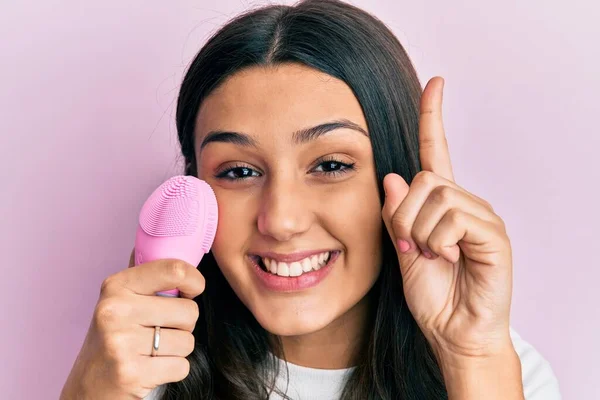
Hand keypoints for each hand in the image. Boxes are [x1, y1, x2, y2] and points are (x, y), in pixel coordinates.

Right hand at [60, 249, 204, 398]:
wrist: (89, 386)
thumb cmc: (113, 337)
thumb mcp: (119, 299)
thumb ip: (143, 273)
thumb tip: (164, 238)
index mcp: (116, 286)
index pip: (175, 270)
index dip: (195, 280)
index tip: (194, 288)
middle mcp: (115, 311)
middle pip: (189, 311)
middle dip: (183, 324)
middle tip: (159, 330)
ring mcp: (121, 343)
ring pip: (188, 341)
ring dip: (177, 349)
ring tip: (152, 350)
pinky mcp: (132, 373)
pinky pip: (182, 366)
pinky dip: (173, 369)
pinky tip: (151, 368)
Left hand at [382, 77, 514, 365]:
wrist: (454, 331)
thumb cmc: (432, 294)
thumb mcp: (403, 250)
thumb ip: (396, 215)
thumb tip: (393, 176)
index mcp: (441, 203)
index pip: (437, 151)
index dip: (433, 116)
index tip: (435, 83)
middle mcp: (464, 202)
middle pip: (425, 179)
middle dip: (406, 216)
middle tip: (413, 247)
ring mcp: (481, 217)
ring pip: (437, 197)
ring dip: (422, 232)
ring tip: (433, 256)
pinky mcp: (493, 234)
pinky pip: (454, 218)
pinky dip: (440, 241)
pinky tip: (450, 259)